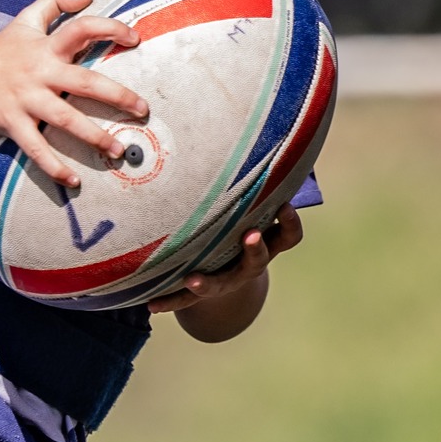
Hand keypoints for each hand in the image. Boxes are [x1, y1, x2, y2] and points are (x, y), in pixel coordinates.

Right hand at [0, 0, 144, 189]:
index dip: (110, 29)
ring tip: (117, 149)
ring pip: (66, 119)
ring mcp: (26, 100)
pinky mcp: (12, 124)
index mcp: (47, 47)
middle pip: (85, 81)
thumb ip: (55, 3)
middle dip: (117, 96)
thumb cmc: (0, 48)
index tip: (135, 39)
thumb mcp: (25, 19)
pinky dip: (54, 166)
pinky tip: (73, 180)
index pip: (82, 29)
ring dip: (94, 136)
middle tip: (142, 110)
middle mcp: (40, 72)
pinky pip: (36, 148)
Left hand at [150, 207, 303, 336]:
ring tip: (192, 280)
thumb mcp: (250, 214)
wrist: (229, 271)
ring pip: (220, 285)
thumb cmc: (240, 230)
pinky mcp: (203, 291)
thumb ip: (251, 195)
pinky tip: (151, 305)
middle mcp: (248, 266)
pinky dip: (168, 302)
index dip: (290, 223)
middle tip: (251, 235)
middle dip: (255, 249)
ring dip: (207, 284)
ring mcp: (227, 281)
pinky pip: (185, 300)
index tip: (285, 207)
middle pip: (258, 261)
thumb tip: (251, 136)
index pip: (288, 237)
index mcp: (266, 244)